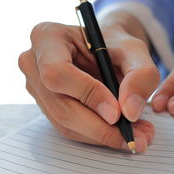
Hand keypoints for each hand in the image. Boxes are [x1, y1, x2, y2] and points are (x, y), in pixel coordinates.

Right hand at [19, 14, 159, 151]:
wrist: (104, 51)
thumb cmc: (115, 44)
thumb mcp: (135, 50)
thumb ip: (140, 75)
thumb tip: (130, 113)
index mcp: (47, 38)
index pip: (57, 72)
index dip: (87, 95)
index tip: (117, 113)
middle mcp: (34, 64)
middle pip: (60, 106)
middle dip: (100, 127)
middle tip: (135, 136)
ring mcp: (37, 89)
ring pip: (66, 124)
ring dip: (103, 136)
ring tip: (137, 136)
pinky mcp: (47, 108)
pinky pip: (70, 130)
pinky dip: (98, 136)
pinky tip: (121, 134)